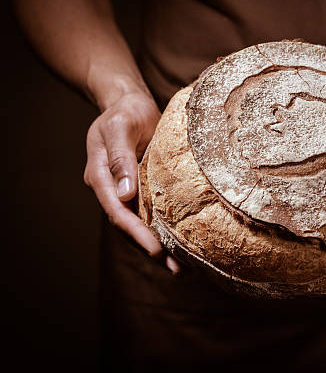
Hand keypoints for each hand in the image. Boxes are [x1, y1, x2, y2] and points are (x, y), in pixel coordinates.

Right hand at [83, 91, 179, 272]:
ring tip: (179, 267)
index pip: (117, 211)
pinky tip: (178, 242)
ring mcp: (125, 190)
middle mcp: (111, 188)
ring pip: (138, 223)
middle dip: (148, 248)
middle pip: (128, 224)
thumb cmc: (125, 112)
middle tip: (174, 269)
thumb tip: (125, 194)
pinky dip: (161, 229)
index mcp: (100, 176)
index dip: (136, 232)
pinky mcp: (140, 187)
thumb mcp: (121, 127)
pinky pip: (149, 212)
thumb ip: (120, 158)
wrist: (129, 104)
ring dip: (156, 245)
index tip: (155, 250)